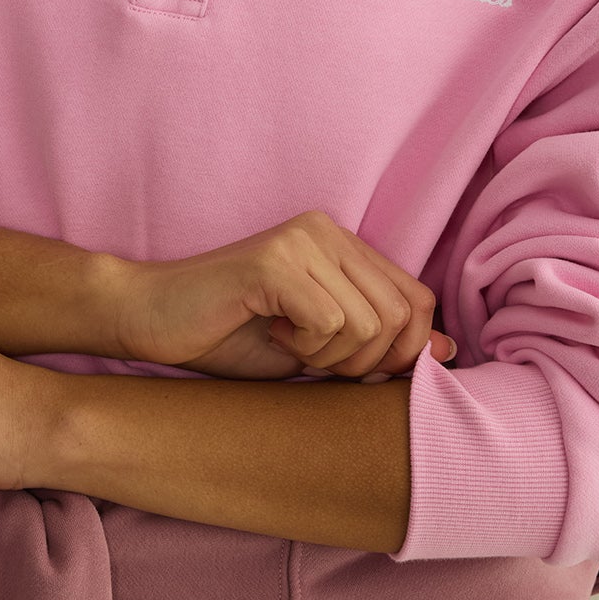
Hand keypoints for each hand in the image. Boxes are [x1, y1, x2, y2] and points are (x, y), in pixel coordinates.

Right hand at [109, 212, 457, 382]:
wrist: (149, 319)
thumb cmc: (229, 336)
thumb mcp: (318, 349)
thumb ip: (378, 343)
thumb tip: (449, 353)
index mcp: (342, 244)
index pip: (418, 300)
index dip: (401, 352)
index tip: (350, 369)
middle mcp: (327, 230)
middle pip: (403, 315)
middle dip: (367, 362)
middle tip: (315, 359)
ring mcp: (302, 240)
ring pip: (369, 323)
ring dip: (332, 357)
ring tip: (288, 343)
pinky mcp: (275, 260)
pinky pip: (330, 322)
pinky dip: (306, 348)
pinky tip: (271, 332)